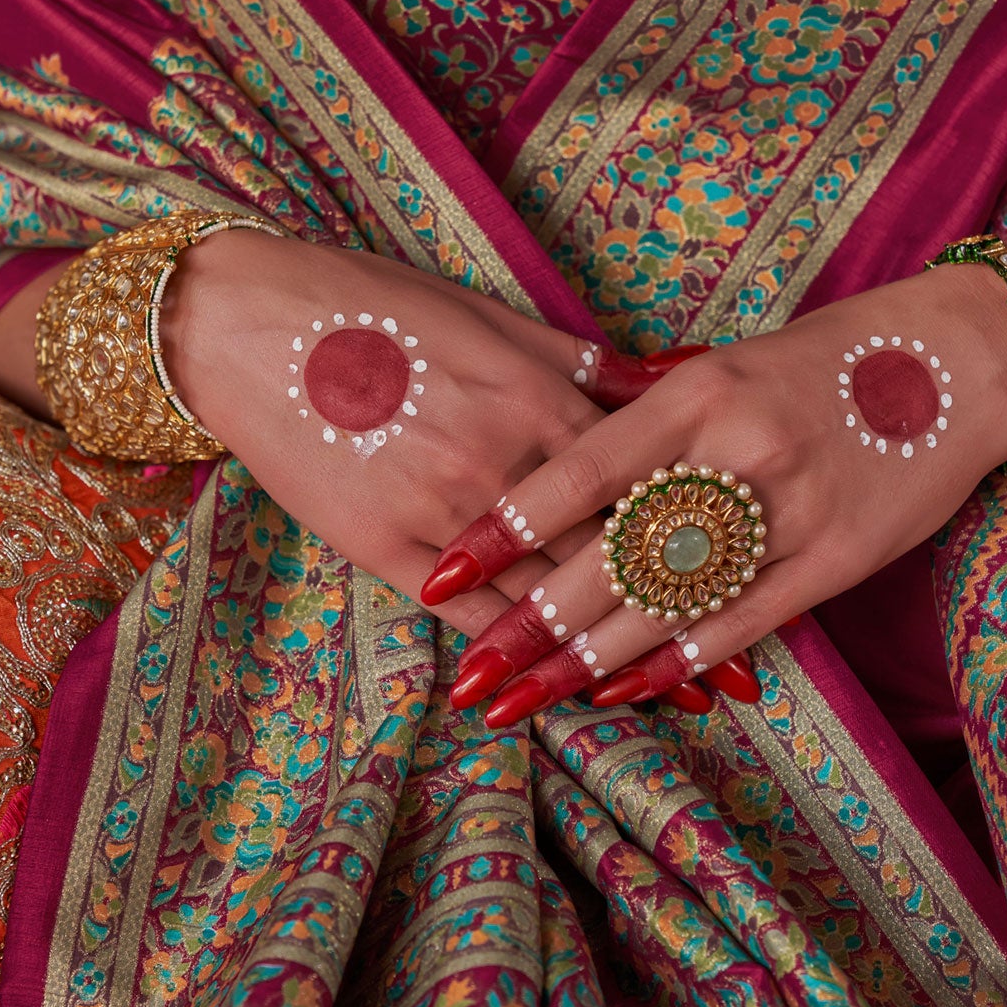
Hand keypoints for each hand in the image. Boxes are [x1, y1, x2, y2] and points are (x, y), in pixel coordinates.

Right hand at [160, 229, 741, 702]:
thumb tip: (671, 376)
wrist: (251, 323)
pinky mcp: (381, 546)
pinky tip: (551, 693)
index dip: (701, 538)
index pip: (640, 483)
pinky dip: (511, 656)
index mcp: (542, 397)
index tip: (756, 580)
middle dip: (678, 617)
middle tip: (739, 678)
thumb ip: (582, 364)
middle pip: (608, 553)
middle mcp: (505, 461)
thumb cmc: (378, 305)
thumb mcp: (493, 318)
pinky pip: (463, 616)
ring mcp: (442, 510)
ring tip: (674, 702)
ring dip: (611, 655)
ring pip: (544, 597)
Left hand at [431, 263, 1006, 723]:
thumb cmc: (823, 358)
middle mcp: (737, 449)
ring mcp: (792, 507)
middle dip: (531, 622)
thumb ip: (645, 414)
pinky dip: (678, 660)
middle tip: (468, 674)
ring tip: (523, 698)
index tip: (439, 570)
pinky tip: (622, 689)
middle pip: (613, 551)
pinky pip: (743, 620)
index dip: (503, 526)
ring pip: (670, 599)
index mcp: (695, 392)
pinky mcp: (840, 557)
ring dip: (588, 659)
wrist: (957, 359)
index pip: (579, 469)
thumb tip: (555, 461)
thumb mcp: (725, 363)